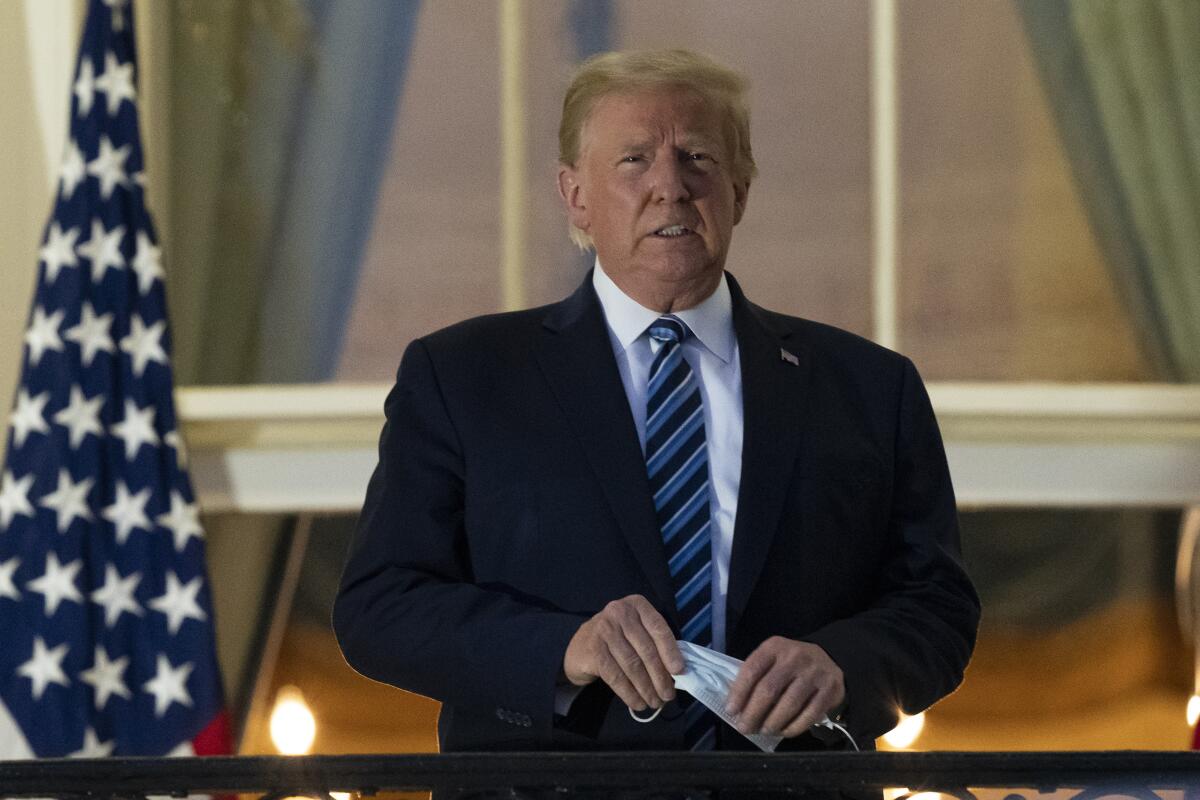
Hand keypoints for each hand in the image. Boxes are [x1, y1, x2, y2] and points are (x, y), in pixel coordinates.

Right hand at [563, 595, 683, 710]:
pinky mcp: (594, 650)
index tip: (679, 671)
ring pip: (632, 665)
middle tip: (668, 695)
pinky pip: (616, 676)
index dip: (670, 651)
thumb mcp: (637, 631)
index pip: (658, 628)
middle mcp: (619, 612)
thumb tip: (678, 672)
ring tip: (655, 702)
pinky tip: (637, 703)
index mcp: (637, 605)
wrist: (580, 646)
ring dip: (646, 688)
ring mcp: (604, 630)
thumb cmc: (618, 639)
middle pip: (646, 649)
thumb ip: (656, 644)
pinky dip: (629, 693)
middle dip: (660, 676)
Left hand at [725, 636, 844, 737]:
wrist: (829, 658)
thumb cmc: (790, 664)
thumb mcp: (772, 659)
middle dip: (753, 713)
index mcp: (775, 647)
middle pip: (769, 689)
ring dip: (773, 723)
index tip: (731, 711)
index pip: (752, 670)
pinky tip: (784, 732)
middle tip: (744, 728)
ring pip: (789, 704)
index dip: (739, 693)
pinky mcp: (831, 689)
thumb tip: (736, 706)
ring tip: (764, 731)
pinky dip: (794, 727)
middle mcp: (795, 657)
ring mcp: (815, 673)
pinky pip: (810, 714)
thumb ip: (756, 676)